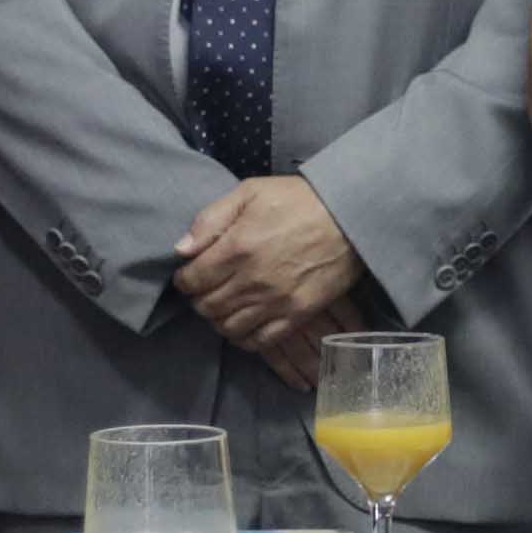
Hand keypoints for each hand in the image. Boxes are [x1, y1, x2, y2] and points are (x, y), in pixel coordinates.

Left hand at [171, 176, 368, 375]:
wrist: (350, 214)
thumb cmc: (298, 199)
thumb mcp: (250, 192)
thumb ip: (210, 219)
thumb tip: (181, 249)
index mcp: (236, 248)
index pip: (191, 281)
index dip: (185, 279)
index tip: (190, 274)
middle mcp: (251, 281)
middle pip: (206, 307)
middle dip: (200, 299)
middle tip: (207, 289)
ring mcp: (275, 301)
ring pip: (228, 327)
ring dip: (219, 319)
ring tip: (224, 306)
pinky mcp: (297, 315)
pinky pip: (260, 341)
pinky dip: (245, 338)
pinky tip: (244, 324)